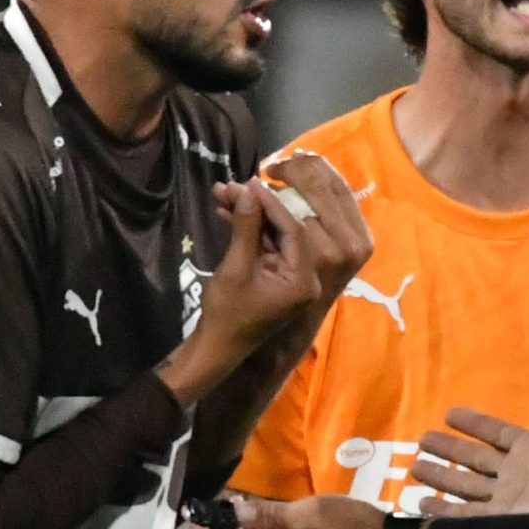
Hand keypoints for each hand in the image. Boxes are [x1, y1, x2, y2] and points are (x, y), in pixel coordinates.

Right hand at [160, 164, 370, 402]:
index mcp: (305, 281)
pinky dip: (254, 227)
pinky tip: (230, 210)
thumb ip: (245, 228)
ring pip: (282, 231)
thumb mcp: (234, 268)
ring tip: (225, 193)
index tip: (250, 183)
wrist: (218, 347)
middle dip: (267, 202)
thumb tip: (247, 189)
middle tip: (243, 182)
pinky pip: (274, 242)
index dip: (272, 204)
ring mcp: (298, 276)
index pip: (295, 230)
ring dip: (255, 212)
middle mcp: (310, 277)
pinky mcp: (284, 274)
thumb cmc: (225, 314)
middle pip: (296, 225)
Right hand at [411, 360, 528, 514]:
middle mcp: (514, 475)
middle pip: (472, 461)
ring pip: (463, 487)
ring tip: (415, 469)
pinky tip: (420, 505)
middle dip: (447, 452)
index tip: (449, 413)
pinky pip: (464, 518)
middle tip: (421, 441)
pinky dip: (442, 514)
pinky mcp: (500, 524)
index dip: (474, 424)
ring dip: (439, 478)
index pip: (494, 434)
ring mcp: (505, 501)